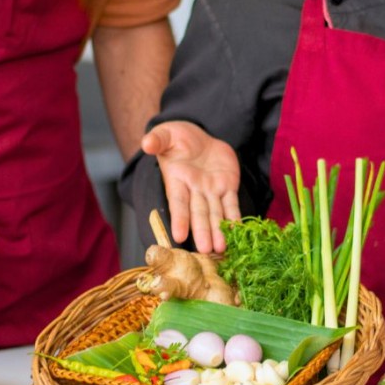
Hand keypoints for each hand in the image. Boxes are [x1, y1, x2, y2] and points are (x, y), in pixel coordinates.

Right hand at [141, 120, 242, 252]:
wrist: (198, 136)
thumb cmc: (177, 137)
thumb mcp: (166, 134)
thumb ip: (157, 140)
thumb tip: (146, 143)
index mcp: (177, 180)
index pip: (178, 202)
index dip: (179, 219)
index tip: (179, 236)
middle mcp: (194, 189)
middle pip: (199, 213)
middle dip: (203, 231)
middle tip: (206, 250)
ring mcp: (211, 190)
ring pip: (216, 213)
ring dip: (218, 231)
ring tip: (221, 249)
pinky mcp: (227, 186)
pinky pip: (232, 204)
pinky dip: (235, 218)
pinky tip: (237, 232)